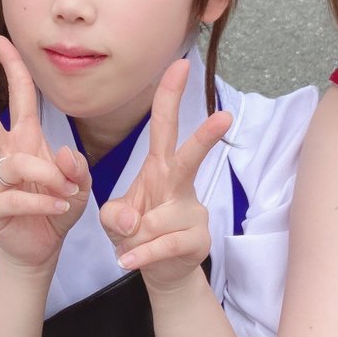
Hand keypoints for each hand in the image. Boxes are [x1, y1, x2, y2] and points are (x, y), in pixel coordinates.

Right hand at [0, 36, 90, 269]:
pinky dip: (41, 202)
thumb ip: (77, 168)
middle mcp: (6, 154)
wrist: (43, 248)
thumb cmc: (57, 208)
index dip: (11, 66)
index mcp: (26, 139)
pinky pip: (15, 198)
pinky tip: (59, 207)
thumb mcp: (79, 186)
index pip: (19, 95)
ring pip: (14, 163)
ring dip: (45, 174)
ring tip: (66, 192)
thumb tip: (65, 152)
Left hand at [99, 59, 232, 292]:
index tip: (179, 65)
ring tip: (130, 246)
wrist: (160, 271)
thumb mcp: (112, 219)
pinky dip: (139, 256)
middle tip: (225, 116)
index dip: (169, 95)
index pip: (165, 126)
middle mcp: (179, 184)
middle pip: (191, 156)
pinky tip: (126, 262)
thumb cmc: (137, 233)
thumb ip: (113, 215)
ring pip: (155, 220)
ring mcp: (192, 212)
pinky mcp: (197, 240)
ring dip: (131, 239)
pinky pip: (161, 246)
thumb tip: (130, 218)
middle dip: (206, 136)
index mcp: (160, 167)